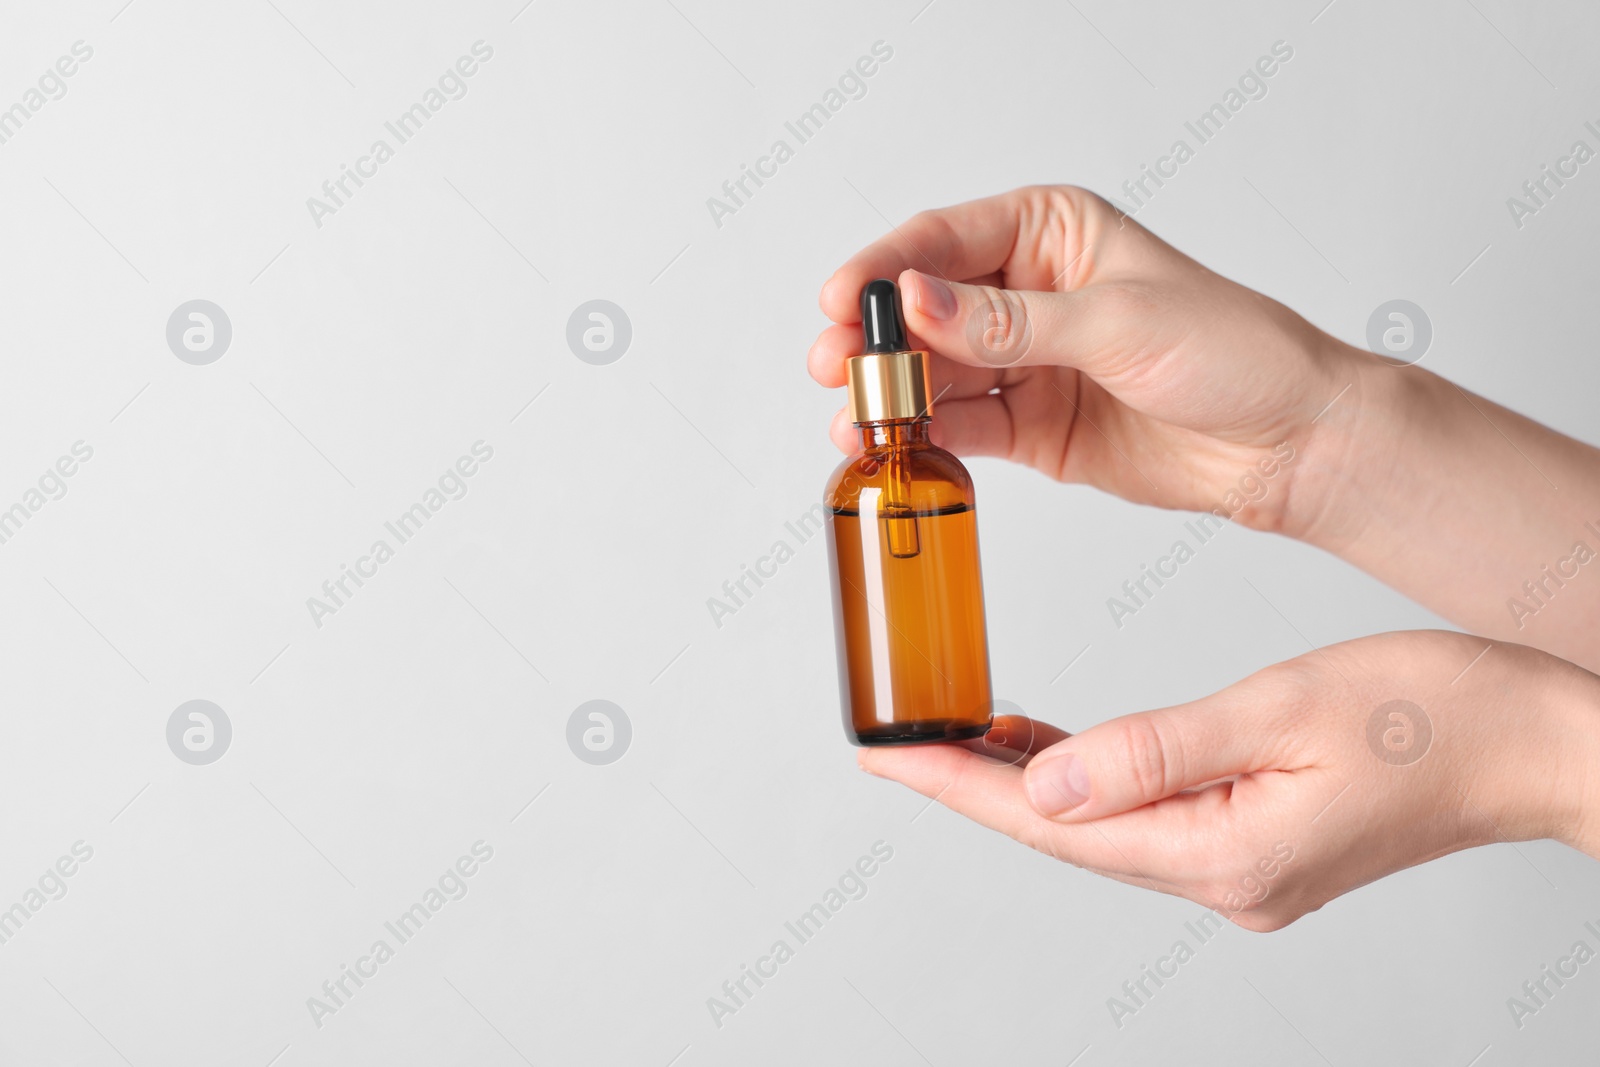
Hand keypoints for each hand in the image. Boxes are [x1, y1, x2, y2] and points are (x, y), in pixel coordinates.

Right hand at [810, 184, 1599, 672]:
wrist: (1288, 444)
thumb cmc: (1233, 353)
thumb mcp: (1116, 323)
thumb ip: (1009, 322)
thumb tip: (918, 303)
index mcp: (1054, 233)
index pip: (945, 240)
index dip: (885, 269)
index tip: (842, 301)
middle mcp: (1031, 294)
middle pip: (925, 309)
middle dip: (876, 339)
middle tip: (835, 368)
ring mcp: (1027, 362)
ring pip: (935, 371)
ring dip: (892, 395)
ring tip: (857, 423)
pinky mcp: (1032, 426)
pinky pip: (963, 425)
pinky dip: (926, 435)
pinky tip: (896, 447)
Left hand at [858, 631, 1599, 929]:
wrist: (1537, 743)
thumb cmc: (1436, 714)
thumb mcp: (1282, 711)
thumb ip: (1155, 750)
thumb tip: (1045, 782)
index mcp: (1222, 854)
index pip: (1052, 822)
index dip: (959, 786)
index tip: (884, 757)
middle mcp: (1224, 879)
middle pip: (1065, 831)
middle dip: (975, 783)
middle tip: (897, 740)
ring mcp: (1242, 870)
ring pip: (1102, 823)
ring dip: (1027, 779)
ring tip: (954, 734)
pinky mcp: (1258, 843)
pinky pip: (1146, 814)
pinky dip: (1091, 778)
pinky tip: (1053, 745)